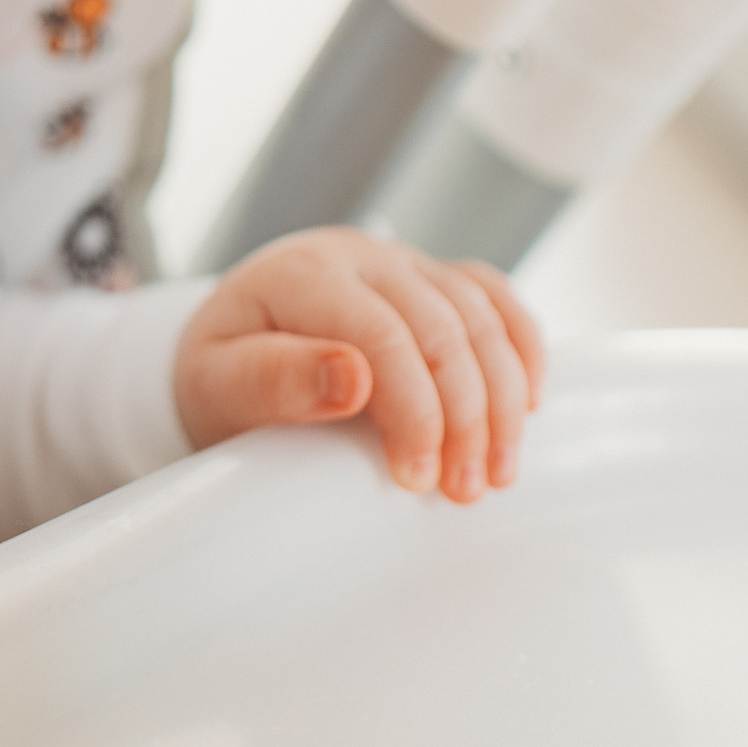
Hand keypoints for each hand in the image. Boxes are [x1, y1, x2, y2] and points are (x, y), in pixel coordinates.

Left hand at [175, 228, 544, 501]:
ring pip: (479, 314)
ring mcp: (400, 260)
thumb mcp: (219, 385)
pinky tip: (528, 403)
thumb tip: (351, 379)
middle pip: (441, 326)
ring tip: (496, 472)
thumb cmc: (224, 373)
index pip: (381, 335)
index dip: (413, 409)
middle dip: (465, 416)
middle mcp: (358, 256)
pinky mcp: (430, 276)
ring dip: (501, 397)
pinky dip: (521, 346)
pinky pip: (494, 296)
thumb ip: (274, 379)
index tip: (416, 478)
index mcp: (302, 274)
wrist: (228, 348)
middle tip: (464, 490)